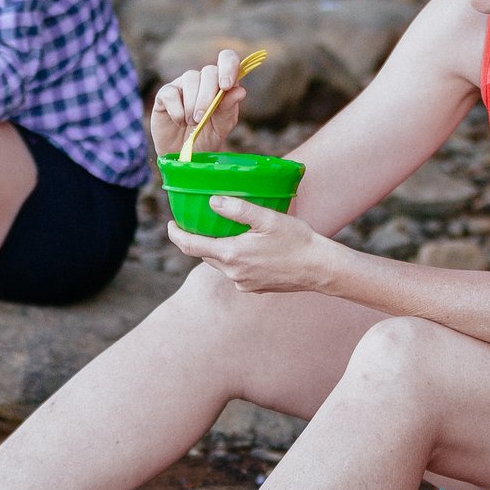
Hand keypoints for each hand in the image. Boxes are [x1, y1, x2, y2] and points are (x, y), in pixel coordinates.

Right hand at [149, 47, 250, 155]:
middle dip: (207, 96)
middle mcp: (203, 80)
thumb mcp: (222, 127)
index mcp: (222, 83)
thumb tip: (240, 91)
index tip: (226, 86)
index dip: (228, 66)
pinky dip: (176, 110)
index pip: (228, 59)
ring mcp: (183, 85)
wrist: (182, 155)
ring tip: (192, 123)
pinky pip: (170, 92)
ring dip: (192, 104)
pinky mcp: (165, 94)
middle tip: (202, 118)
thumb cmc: (205, 138)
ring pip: (190, 78)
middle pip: (208, 71)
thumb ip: (229, 108)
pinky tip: (179, 121)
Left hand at [166, 197, 334, 292]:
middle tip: (198, 223)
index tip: (170, 224)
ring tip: (224, 233)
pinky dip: (236, 260)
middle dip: (198, 240)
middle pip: (205, 255)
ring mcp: (244, 283)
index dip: (176, 235)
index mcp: (231, 255)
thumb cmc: (296, 240)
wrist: (320, 268)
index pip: (192, 246)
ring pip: (221, 264)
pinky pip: (237, 272)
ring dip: (219, 250)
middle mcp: (233, 273)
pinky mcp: (255, 288)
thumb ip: (237, 209)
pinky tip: (250, 249)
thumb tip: (211, 202)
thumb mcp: (267, 218)